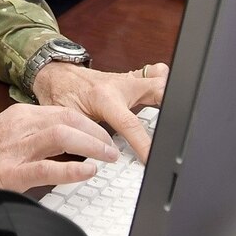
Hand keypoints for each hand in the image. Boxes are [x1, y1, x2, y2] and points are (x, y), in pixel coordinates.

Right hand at [0, 104, 118, 208]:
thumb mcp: (6, 134)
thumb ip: (32, 134)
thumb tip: (65, 142)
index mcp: (20, 116)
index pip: (63, 112)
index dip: (89, 122)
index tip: (102, 133)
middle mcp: (20, 126)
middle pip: (68, 118)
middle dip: (96, 131)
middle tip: (111, 147)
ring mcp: (17, 149)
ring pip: (62, 136)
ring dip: (91, 145)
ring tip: (108, 157)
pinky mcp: (13, 172)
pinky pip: (49, 167)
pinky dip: (73, 168)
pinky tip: (88, 172)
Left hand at [32, 62, 167, 162]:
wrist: (56, 74)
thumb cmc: (60, 95)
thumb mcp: (68, 119)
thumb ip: (83, 137)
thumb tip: (95, 161)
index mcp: (104, 97)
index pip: (130, 123)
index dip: (144, 144)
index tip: (154, 159)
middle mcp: (120, 86)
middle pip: (157, 90)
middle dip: (171, 106)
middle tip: (178, 129)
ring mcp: (128, 80)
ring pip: (161, 79)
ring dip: (170, 94)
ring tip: (179, 116)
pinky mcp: (132, 79)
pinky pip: (155, 75)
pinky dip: (164, 84)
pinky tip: (167, 99)